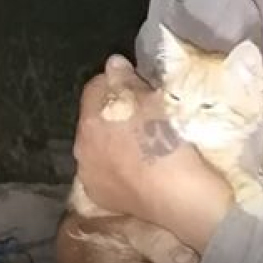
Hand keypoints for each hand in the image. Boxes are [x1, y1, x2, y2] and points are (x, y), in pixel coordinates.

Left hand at [73, 55, 232, 250]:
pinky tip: (137, 169)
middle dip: (113, 113)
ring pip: (99, 147)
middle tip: (143, 115)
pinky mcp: (102, 199)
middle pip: (95, 119)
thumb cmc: (169, 144)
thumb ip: (127, 81)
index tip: (138, 86)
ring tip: (142, 144)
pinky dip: (117, 166)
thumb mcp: (154, 102)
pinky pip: (106, 172)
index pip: (95, 87)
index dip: (117, 82)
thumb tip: (113, 64)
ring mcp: (89, 177)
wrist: (181, 198)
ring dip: (114, 141)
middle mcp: (81, 149)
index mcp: (91, 121)